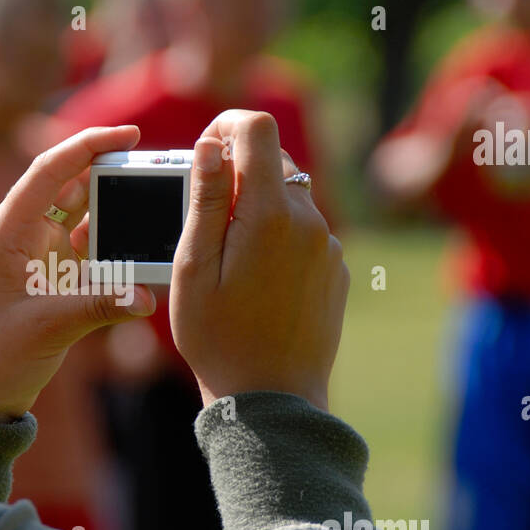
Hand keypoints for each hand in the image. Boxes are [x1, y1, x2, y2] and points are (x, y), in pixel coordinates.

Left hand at [0, 126, 156, 420]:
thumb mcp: (44, 329)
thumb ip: (97, 306)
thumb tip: (146, 295)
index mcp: (7, 231)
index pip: (50, 170)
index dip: (89, 145)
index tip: (130, 134)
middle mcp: (22, 234)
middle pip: (71, 185)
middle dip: (111, 172)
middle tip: (153, 168)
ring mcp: (38, 255)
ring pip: (83, 215)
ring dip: (115, 208)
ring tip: (154, 201)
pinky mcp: (53, 278)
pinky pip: (89, 248)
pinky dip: (114, 243)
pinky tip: (141, 243)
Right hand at [169, 110, 349, 410]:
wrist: (272, 402)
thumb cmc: (219, 339)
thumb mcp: (193, 268)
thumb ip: (205, 200)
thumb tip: (210, 145)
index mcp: (271, 214)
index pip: (258, 130)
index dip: (226, 127)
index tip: (204, 153)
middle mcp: (310, 222)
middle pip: (275, 163)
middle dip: (238, 175)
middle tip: (204, 221)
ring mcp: (328, 248)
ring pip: (289, 200)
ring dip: (257, 212)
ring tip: (228, 264)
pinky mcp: (335, 271)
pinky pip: (304, 234)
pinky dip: (277, 240)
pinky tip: (256, 285)